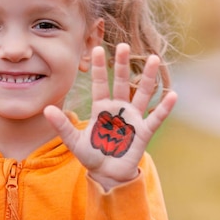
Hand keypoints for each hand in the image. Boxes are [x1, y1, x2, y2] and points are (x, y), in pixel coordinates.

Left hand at [44, 43, 176, 190]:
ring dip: (148, 77)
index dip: (99, 67)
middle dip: (123, 64)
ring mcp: (133, 118)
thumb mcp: (73, 141)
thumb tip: (46, 109)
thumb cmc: (90, 155)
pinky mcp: (144, 131)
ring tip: (153, 58)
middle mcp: (118, 108)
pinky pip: (156, 117)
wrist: (106, 174)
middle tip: (124, 45)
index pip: (100, 83)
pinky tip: (172, 94)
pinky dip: (164, 107)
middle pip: (122, 81)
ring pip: (142, 93)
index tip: (97, 48)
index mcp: (101, 107)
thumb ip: (62, 125)